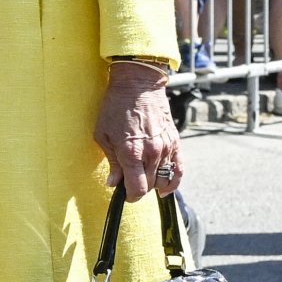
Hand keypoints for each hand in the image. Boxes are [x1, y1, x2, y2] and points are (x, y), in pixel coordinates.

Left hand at [94, 65, 182, 199]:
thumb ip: (111, 162)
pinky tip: (165, 187)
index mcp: (131, 153)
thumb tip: (114, 183)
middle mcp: (152, 153)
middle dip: (139, 187)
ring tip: (143, 177)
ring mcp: (166, 148)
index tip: (125, 193)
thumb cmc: (115, 107)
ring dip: (153, 183)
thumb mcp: (103, 134)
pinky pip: (179, 169)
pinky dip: (174, 181)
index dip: (130, 196)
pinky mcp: (175, 142)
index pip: (137, 189)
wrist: (138, 84)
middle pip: (150, 185)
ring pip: (164, 179)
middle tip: (129, 180)